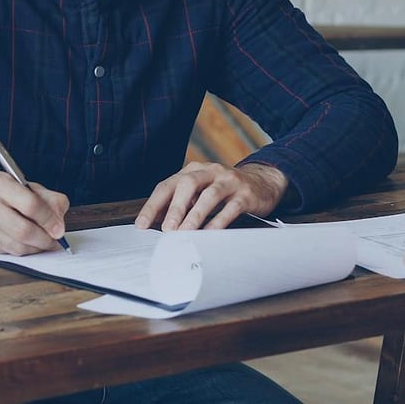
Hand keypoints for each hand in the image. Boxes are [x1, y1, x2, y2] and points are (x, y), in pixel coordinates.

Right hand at [0, 172, 69, 254]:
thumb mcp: (20, 184)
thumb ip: (46, 198)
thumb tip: (59, 222)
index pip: (30, 204)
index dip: (49, 220)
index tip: (59, 229)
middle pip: (23, 230)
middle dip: (44, 239)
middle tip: (54, 241)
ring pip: (15, 246)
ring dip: (35, 248)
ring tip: (43, 244)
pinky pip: (5, 252)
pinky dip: (20, 251)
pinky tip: (25, 244)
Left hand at [134, 161, 287, 230]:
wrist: (262, 182)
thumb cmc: (223, 191)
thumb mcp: (200, 192)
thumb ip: (181, 203)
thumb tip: (157, 223)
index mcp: (193, 171)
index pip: (167, 185)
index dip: (153, 205)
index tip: (142, 225)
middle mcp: (209, 171)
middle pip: (187, 185)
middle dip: (175, 208)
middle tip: (166, 229)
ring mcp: (229, 181)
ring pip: (209, 195)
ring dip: (195, 215)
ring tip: (184, 233)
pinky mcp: (245, 194)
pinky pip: (231, 207)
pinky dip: (219, 221)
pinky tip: (210, 234)